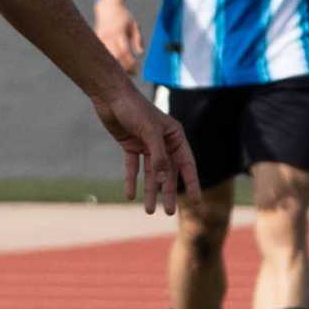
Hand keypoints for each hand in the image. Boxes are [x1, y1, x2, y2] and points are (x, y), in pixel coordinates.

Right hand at [92, 0, 142, 72]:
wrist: (107, 6)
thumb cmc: (123, 16)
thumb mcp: (134, 24)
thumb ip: (138, 38)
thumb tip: (140, 52)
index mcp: (118, 32)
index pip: (124, 51)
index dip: (130, 62)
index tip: (136, 68)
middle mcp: (108, 36)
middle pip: (114, 56)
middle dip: (123, 67)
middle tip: (131, 73)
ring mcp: (100, 39)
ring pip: (106, 57)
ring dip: (115, 66)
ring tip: (124, 72)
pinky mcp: (96, 41)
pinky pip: (102, 55)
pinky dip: (108, 62)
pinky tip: (114, 67)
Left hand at [94, 79, 197, 215]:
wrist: (110, 95)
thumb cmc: (134, 109)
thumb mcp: (149, 133)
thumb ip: (158, 156)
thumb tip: (164, 178)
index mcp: (174, 135)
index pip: (186, 163)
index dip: (192, 182)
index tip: (197, 201)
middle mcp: (163, 141)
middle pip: (168, 172)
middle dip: (169, 192)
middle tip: (170, 213)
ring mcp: (146, 144)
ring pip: (151, 173)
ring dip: (150, 191)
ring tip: (149, 210)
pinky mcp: (130, 145)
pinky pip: (133, 167)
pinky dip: (132, 180)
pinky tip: (130, 195)